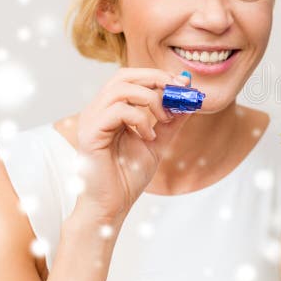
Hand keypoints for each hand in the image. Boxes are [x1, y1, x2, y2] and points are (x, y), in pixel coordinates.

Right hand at [75, 69, 190, 223]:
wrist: (112, 205)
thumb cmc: (128, 176)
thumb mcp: (158, 143)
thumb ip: (171, 122)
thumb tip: (189, 101)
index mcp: (112, 109)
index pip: (132, 77)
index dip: (158, 76)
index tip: (184, 85)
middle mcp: (98, 110)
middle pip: (124, 75)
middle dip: (156, 79)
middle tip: (178, 92)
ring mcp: (92, 120)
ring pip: (121, 88)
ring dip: (151, 99)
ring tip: (164, 119)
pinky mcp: (90, 133)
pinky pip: (117, 111)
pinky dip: (140, 119)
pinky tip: (149, 137)